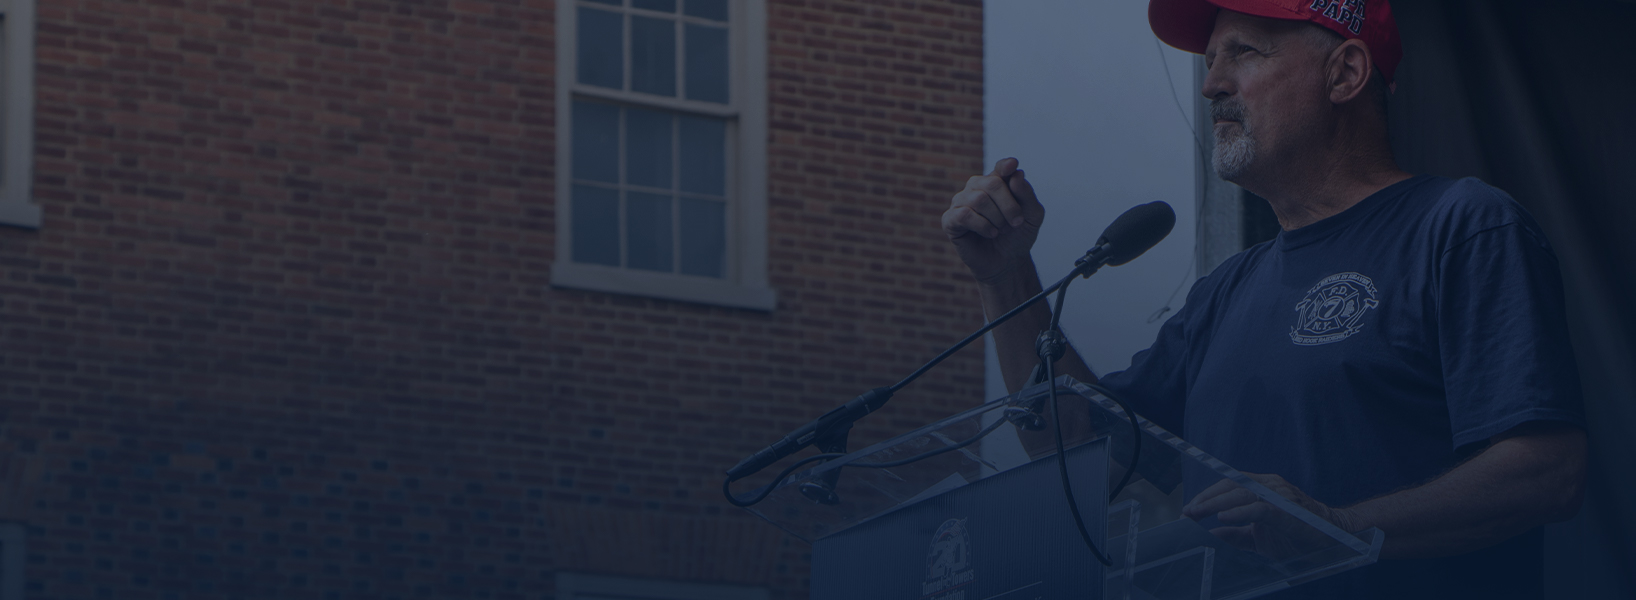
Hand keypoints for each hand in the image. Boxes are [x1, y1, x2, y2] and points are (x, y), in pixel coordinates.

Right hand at [941, 158, 1045, 284]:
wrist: (1007, 262)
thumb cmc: (1017, 236)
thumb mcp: (1033, 216)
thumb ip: (1027, 194)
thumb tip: (1016, 173)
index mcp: (995, 182)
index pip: (1000, 168)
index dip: (1005, 166)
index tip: (1012, 166)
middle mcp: (975, 188)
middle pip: (991, 183)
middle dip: (1009, 205)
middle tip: (1016, 222)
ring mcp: (960, 202)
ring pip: (978, 199)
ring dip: (996, 218)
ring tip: (1001, 230)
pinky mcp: (950, 220)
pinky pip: (963, 215)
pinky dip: (982, 226)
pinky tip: (990, 233)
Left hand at [1182, 473, 1369, 558]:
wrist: (1333, 538)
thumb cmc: (1295, 535)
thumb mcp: (1259, 537)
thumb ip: (1236, 534)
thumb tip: (1211, 535)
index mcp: (1262, 487)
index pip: (1228, 484)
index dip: (1207, 495)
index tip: (1189, 510)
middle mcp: (1269, 486)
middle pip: (1230, 485)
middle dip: (1205, 499)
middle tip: (1186, 513)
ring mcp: (1279, 496)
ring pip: (1241, 493)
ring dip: (1215, 504)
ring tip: (1197, 514)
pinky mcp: (1287, 510)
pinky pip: (1259, 508)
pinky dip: (1239, 512)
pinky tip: (1223, 519)